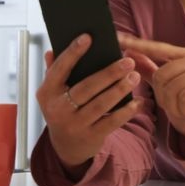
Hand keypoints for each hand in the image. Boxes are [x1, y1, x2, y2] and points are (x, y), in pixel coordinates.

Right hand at [36, 34, 141, 175]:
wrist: (66, 148)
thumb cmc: (63, 111)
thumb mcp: (53, 93)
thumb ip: (53, 71)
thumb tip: (51, 51)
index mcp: (48, 92)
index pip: (60, 69)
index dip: (73, 52)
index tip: (88, 37)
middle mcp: (58, 109)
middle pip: (86, 87)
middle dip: (108, 73)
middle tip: (127, 61)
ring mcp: (74, 124)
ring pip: (100, 104)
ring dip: (120, 89)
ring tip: (134, 76)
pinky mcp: (90, 137)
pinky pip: (111, 122)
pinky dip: (126, 112)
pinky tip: (137, 102)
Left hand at [118, 34, 184, 150]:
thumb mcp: (166, 91)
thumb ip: (151, 71)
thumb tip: (130, 53)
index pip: (159, 48)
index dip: (139, 45)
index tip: (118, 37)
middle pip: (162, 75)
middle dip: (164, 97)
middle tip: (179, 106)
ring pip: (172, 88)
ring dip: (175, 107)